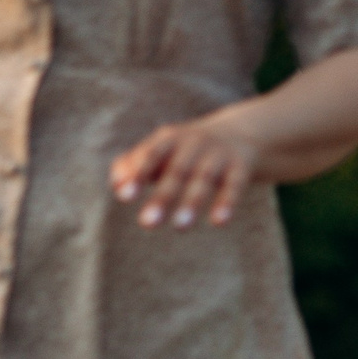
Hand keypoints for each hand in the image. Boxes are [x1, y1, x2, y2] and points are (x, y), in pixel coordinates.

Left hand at [109, 115, 260, 229]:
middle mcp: (193, 143)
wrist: (241, 132)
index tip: (125, 196)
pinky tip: (219, 222)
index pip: (151, 155)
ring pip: (203, 179)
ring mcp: (218, 155)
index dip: (138, 174)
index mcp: (169, 139)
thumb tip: (116, 186)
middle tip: (147, 223)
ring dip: (192, 202)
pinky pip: (234, 186)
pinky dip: (227, 202)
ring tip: (180, 227)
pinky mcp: (240, 167)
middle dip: (162, 197)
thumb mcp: (162, 152)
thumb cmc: (188, 150)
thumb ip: (134, 166)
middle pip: (176, 171)